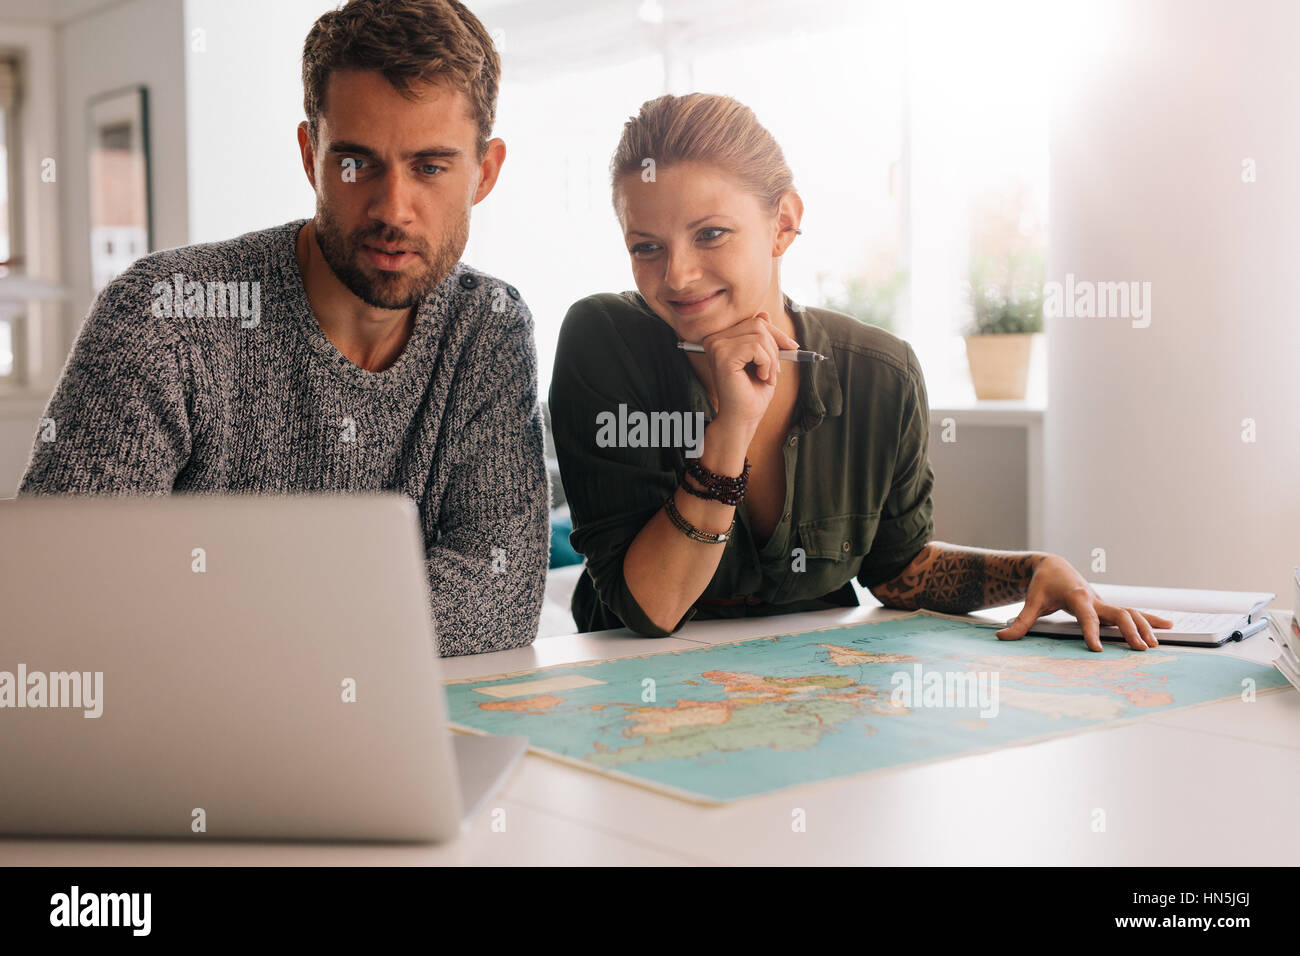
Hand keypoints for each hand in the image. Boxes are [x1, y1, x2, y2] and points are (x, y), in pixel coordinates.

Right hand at [700, 312, 800, 428]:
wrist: (744, 417)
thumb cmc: (752, 391)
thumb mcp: (763, 359)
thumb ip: (761, 337)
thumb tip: (763, 314)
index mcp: (721, 338)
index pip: (755, 320)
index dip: (776, 333)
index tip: (792, 346)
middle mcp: (714, 339)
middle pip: (758, 324)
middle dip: (774, 347)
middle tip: (773, 371)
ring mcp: (717, 346)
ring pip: (760, 335)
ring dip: (771, 359)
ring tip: (766, 376)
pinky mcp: (723, 356)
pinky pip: (757, 348)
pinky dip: (767, 364)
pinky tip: (761, 377)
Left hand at [994, 554, 1174, 651]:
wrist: (1052, 566)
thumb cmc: (1041, 585)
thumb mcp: (1030, 602)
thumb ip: (1019, 621)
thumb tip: (1001, 637)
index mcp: (1076, 596)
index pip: (1086, 616)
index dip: (1091, 632)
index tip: (1096, 650)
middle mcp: (1094, 598)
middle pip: (1117, 614)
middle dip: (1129, 631)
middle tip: (1140, 650)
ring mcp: (1103, 601)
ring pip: (1129, 613)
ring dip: (1144, 628)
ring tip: (1155, 646)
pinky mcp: (1107, 605)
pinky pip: (1132, 612)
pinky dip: (1150, 619)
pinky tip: (1168, 628)